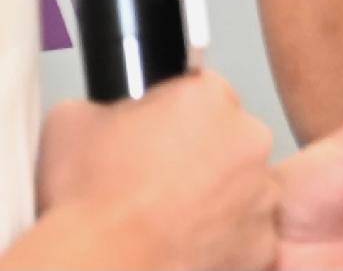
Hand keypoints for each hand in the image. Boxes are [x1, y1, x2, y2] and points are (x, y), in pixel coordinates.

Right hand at [31, 71, 277, 269]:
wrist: (96, 265)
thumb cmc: (84, 199)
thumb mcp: (70, 122)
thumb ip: (103, 106)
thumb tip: (106, 114)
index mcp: (209, 98)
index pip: (202, 97)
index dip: (172, 123)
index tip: (153, 143)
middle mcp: (249, 138)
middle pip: (231, 142)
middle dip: (201, 161)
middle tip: (157, 189)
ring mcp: (262, 193)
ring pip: (243, 192)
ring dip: (216, 204)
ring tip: (167, 225)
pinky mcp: (262, 244)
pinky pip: (246, 242)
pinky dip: (221, 248)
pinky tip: (183, 251)